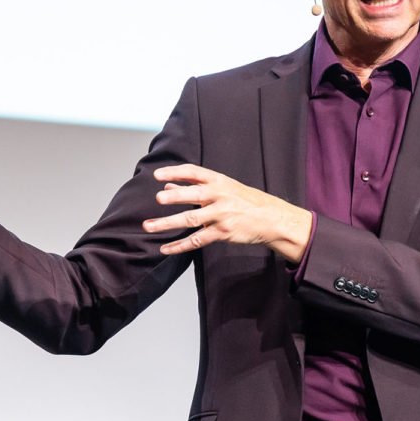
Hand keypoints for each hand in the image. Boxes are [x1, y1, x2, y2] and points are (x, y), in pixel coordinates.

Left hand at [142, 164, 312, 262]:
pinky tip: (165, 248)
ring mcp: (221, 215)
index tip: (157, 174)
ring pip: (190, 219)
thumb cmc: (244, 201)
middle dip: (175, 197)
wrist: (271, 218)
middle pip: (194, 195)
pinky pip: (197, 240)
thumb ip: (195, 187)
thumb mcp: (223, 188)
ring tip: (148, 226)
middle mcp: (220, 196)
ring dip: (167, 223)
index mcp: (219, 181)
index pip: (194, 172)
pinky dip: (179, 246)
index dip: (175, 172)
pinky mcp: (222, 233)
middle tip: (157, 199)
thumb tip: (167, 186)